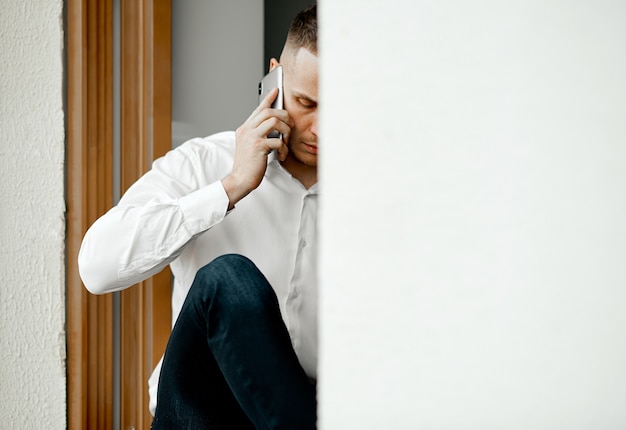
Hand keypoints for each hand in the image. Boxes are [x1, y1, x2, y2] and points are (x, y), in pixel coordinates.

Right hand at [222, 88, 291, 208]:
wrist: (240, 179)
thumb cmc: (247, 165)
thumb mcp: (250, 146)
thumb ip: (258, 135)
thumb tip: (274, 128)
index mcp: (244, 129)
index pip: (258, 109)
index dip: (268, 98)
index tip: (276, 91)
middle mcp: (246, 130)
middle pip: (269, 112)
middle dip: (284, 116)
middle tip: (290, 126)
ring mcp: (251, 137)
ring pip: (274, 121)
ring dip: (286, 130)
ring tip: (286, 141)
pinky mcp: (258, 146)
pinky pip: (278, 140)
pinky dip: (283, 147)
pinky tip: (282, 154)